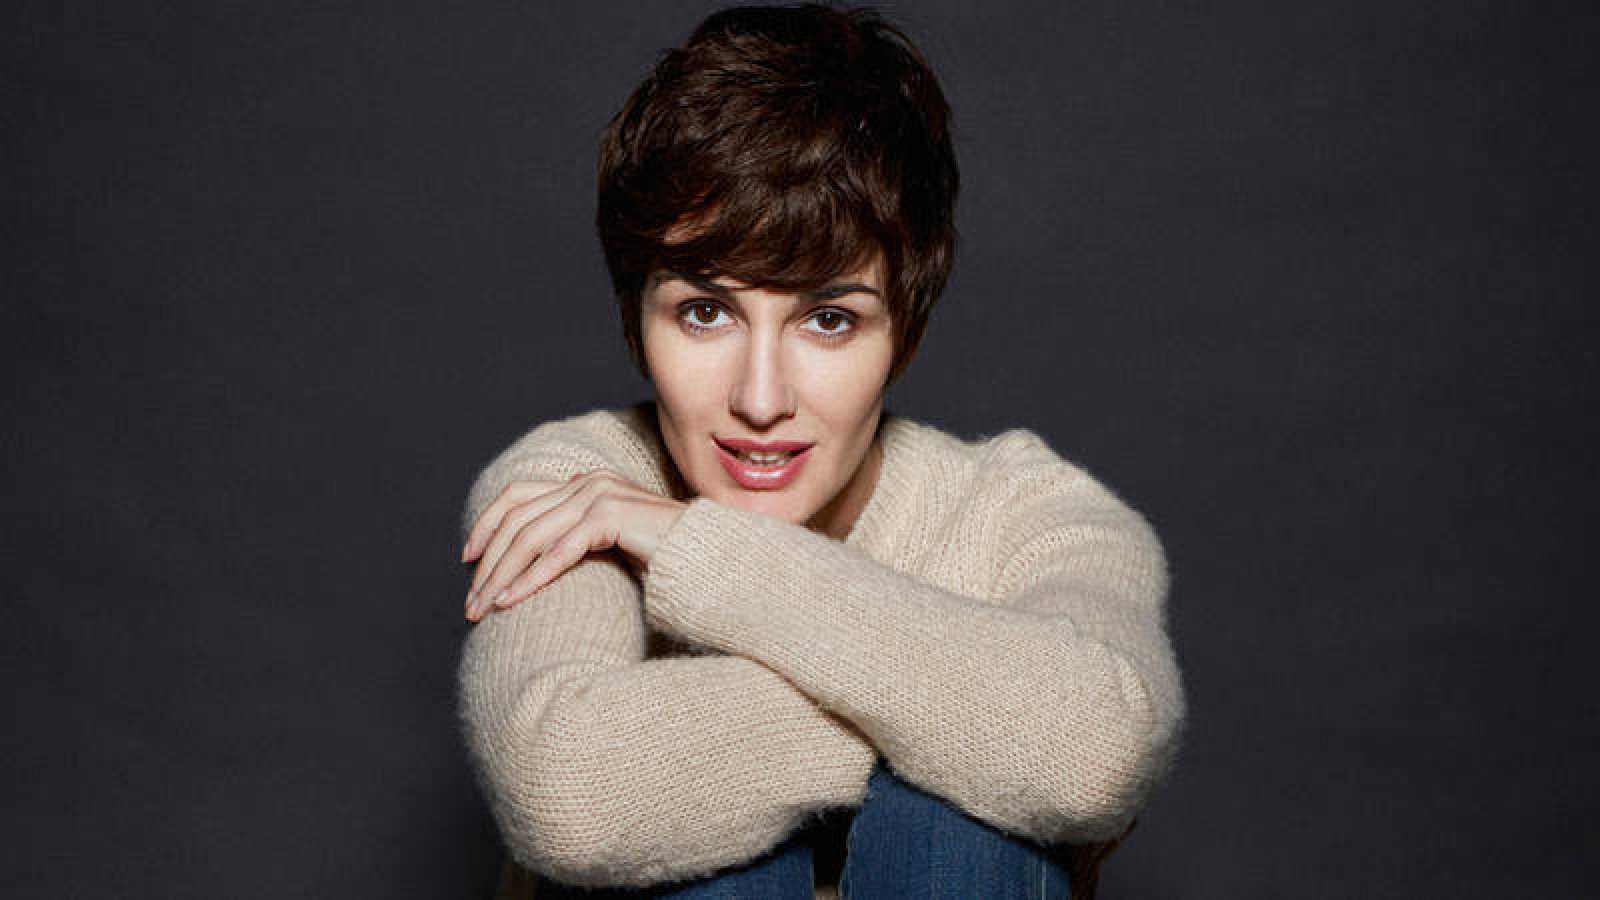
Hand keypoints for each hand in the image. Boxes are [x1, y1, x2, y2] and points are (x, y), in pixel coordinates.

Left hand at [460, 470, 688, 620]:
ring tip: (482, 608)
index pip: (518, 494)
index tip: (467, 558)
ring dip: (501, 575)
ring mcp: (600, 495)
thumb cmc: (663, 558)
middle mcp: (588, 481)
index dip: (487, 523)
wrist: (709, 557)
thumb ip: (578, 536)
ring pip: (530, 535)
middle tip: (470, 602)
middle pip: (517, 517)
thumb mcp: (610, 542)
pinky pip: (558, 552)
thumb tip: (541, 550)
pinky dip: (529, 579)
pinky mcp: (611, 516)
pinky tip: (511, 601)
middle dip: (488, 562)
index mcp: (585, 480)